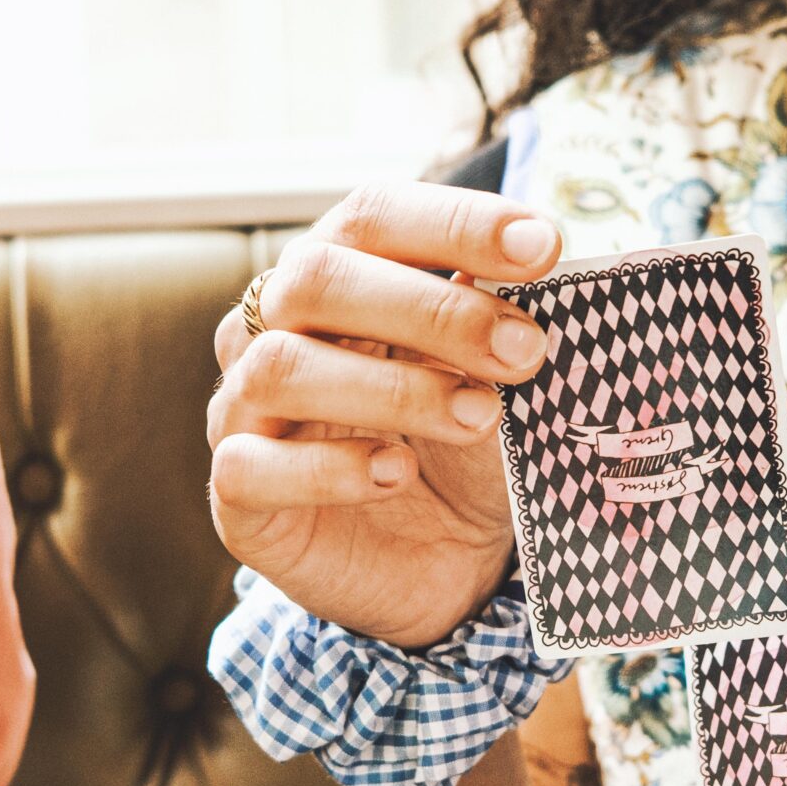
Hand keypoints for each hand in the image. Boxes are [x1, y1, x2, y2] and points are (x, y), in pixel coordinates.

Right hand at [209, 182, 561, 648]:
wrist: (444, 569)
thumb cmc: (464, 452)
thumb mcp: (496, 379)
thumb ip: (504, 319)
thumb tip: (548, 255)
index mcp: (338, 279)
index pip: (372, 216)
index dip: (455, 222)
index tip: (544, 247)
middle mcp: (272, 331)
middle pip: (316, 277)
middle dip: (431, 308)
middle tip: (524, 348)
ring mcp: (244, 412)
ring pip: (281, 367)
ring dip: (394, 387)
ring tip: (481, 416)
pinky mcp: (238, 498)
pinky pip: (252, 468)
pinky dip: (333, 469)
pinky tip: (398, 473)